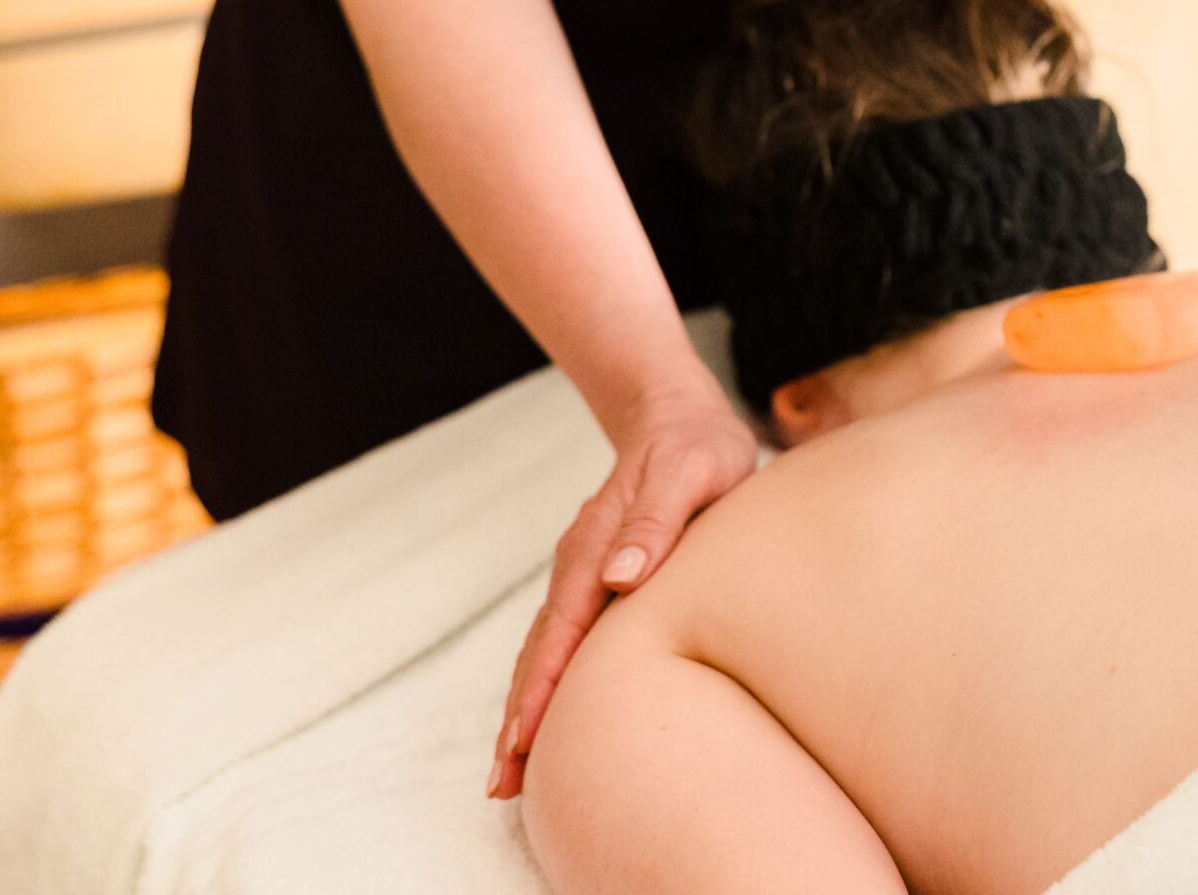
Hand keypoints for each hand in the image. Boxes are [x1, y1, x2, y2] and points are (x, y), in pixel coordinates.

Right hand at [488, 374, 757, 798]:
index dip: (543, 687)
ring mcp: (584, 574)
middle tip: (502, 785)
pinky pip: (564, 640)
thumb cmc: (695, 445)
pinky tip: (545, 719)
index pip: (563, 628)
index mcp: (596, 545)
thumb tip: (618, 577)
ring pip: (544, 651)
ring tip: (509, 774)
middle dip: (520, 717)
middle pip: (539, 651)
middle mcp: (580, 564)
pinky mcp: (598, 582)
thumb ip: (656, 521)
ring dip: (527, 708)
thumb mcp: (689, 471)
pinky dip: (547, 682)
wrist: (675, 413)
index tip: (524, 739)